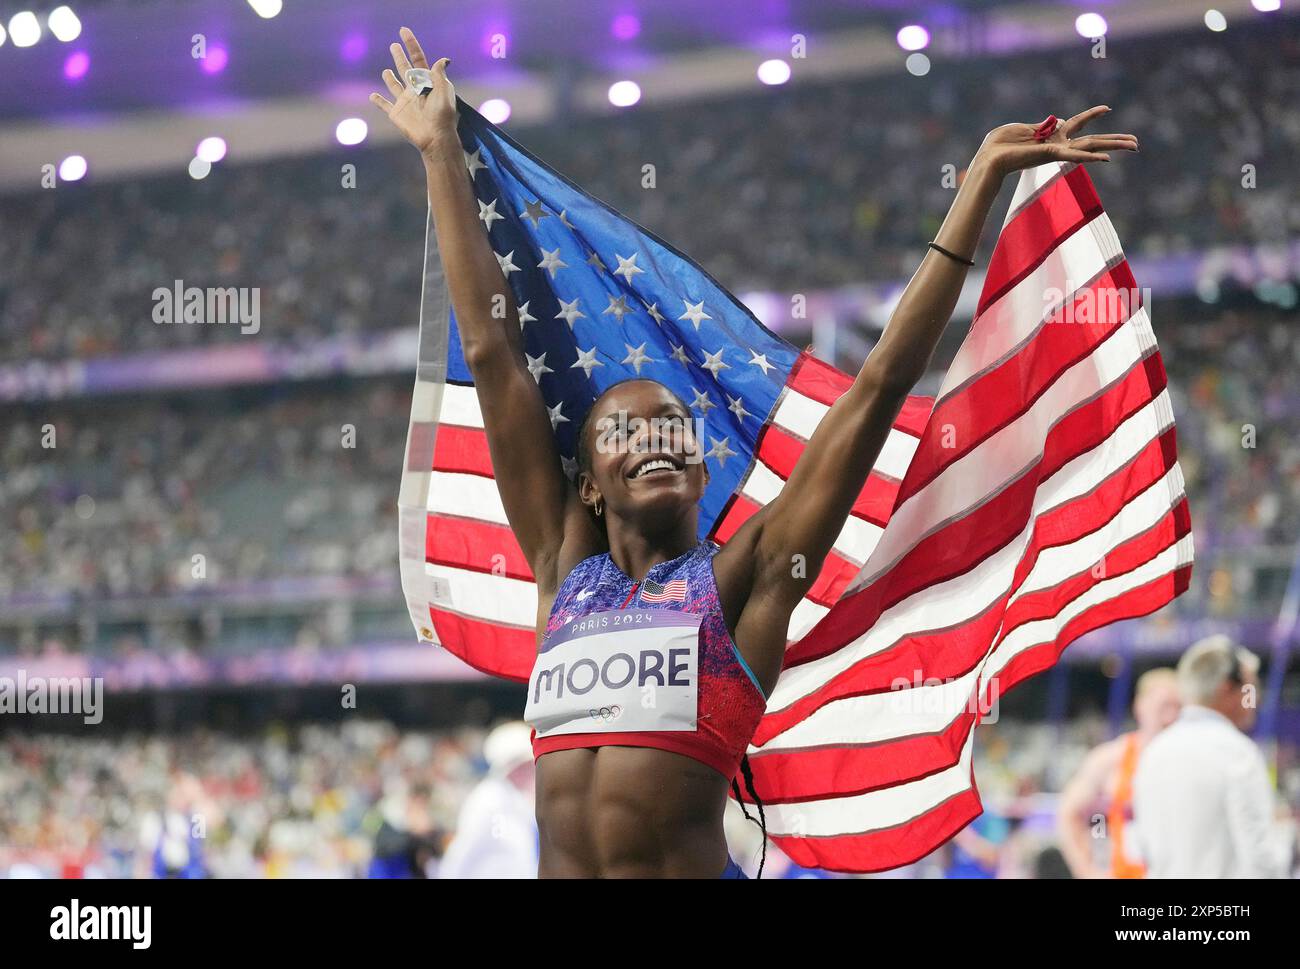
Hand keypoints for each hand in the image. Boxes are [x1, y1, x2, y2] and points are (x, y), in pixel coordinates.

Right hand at [369, 27, 457, 155]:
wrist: (435, 138)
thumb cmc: (442, 115)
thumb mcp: (444, 91)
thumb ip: (439, 75)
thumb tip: (444, 59)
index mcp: (426, 81)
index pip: (417, 58)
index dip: (411, 44)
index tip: (403, 31)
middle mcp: (414, 89)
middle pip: (404, 68)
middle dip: (399, 56)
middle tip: (394, 46)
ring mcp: (404, 101)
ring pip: (394, 85)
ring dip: (389, 78)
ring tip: (386, 71)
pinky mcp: (396, 113)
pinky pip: (384, 105)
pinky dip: (377, 101)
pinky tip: (372, 96)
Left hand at [973, 106, 1137, 178]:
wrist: (988, 159)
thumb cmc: (999, 145)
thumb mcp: (1022, 128)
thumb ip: (1042, 126)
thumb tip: (1057, 122)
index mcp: (1051, 135)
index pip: (1077, 123)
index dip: (1091, 115)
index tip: (1107, 108)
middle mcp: (1058, 145)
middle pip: (1092, 140)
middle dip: (1114, 140)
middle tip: (1136, 142)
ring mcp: (1057, 151)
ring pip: (1091, 146)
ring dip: (1113, 146)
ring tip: (1135, 146)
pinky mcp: (1051, 155)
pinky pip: (1074, 155)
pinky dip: (1090, 157)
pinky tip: (1106, 158)